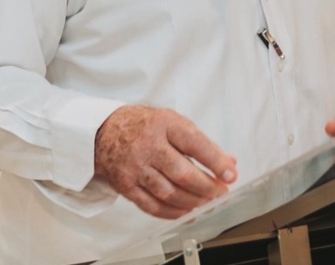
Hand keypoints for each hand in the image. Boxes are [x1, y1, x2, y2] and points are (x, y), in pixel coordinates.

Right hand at [94, 104, 236, 219]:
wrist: (104, 131)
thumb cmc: (144, 125)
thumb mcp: (174, 123)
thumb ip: (201, 143)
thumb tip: (228, 163)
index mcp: (164, 124)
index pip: (194, 144)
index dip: (215, 161)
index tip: (230, 174)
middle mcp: (148, 145)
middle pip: (181, 172)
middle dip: (206, 186)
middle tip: (221, 192)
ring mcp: (135, 167)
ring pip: (168, 192)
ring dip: (192, 201)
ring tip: (207, 202)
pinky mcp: (126, 185)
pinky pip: (151, 205)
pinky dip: (172, 211)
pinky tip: (186, 210)